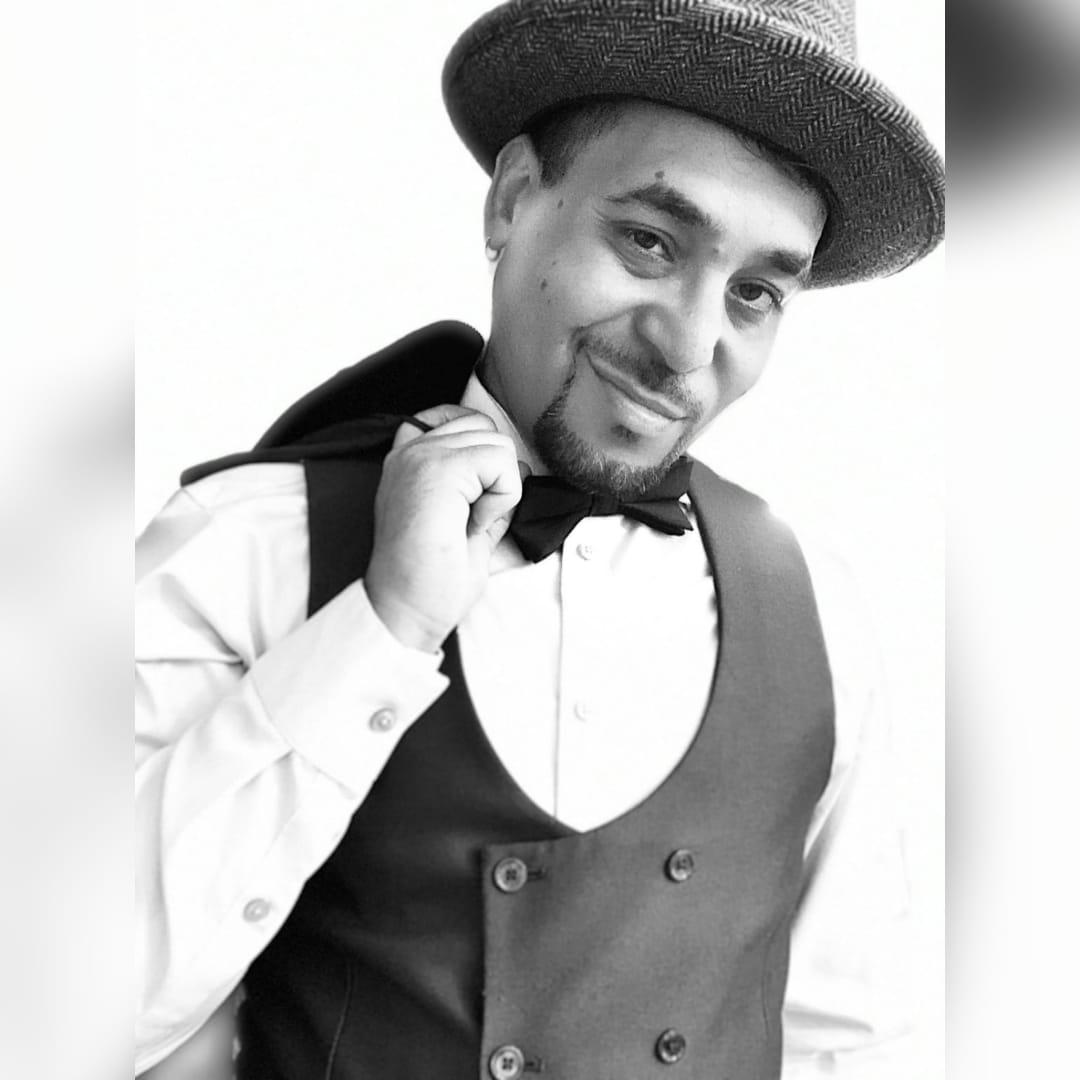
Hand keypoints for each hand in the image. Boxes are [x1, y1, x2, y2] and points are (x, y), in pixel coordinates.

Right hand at [364, 404, 521, 651]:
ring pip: (498, 443)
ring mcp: (421, 456)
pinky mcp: (438, 468)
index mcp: (409, 460)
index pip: (461, 419)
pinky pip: (501, 461)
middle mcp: (409, 451)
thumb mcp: (466, 524)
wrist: (406, 610)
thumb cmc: (430, 579)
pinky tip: (474, 525)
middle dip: (495, 478)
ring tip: (468, 524)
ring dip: (500, 489)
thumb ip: (485, 492)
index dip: (484, 455)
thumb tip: (519, 470)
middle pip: (486, 429)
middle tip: (469, 521)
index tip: (472, 502)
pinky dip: (502, 498)